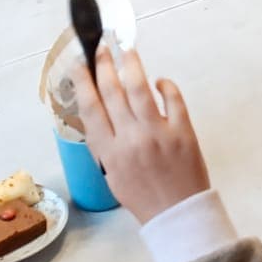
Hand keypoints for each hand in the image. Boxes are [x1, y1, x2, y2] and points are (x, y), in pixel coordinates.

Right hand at [72, 45, 212, 224]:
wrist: (177, 214)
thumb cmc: (143, 197)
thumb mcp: (112, 175)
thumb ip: (105, 145)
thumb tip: (101, 112)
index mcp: (109, 152)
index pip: (90, 107)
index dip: (82, 81)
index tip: (78, 63)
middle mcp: (130, 138)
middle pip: (112, 92)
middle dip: (104, 64)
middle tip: (101, 46)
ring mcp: (157, 133)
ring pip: (139, 88)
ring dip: (131, 65)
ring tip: (126, 49)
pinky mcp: (182, 131)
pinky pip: (173, 99)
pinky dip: (164, 85)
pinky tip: (159, 80)